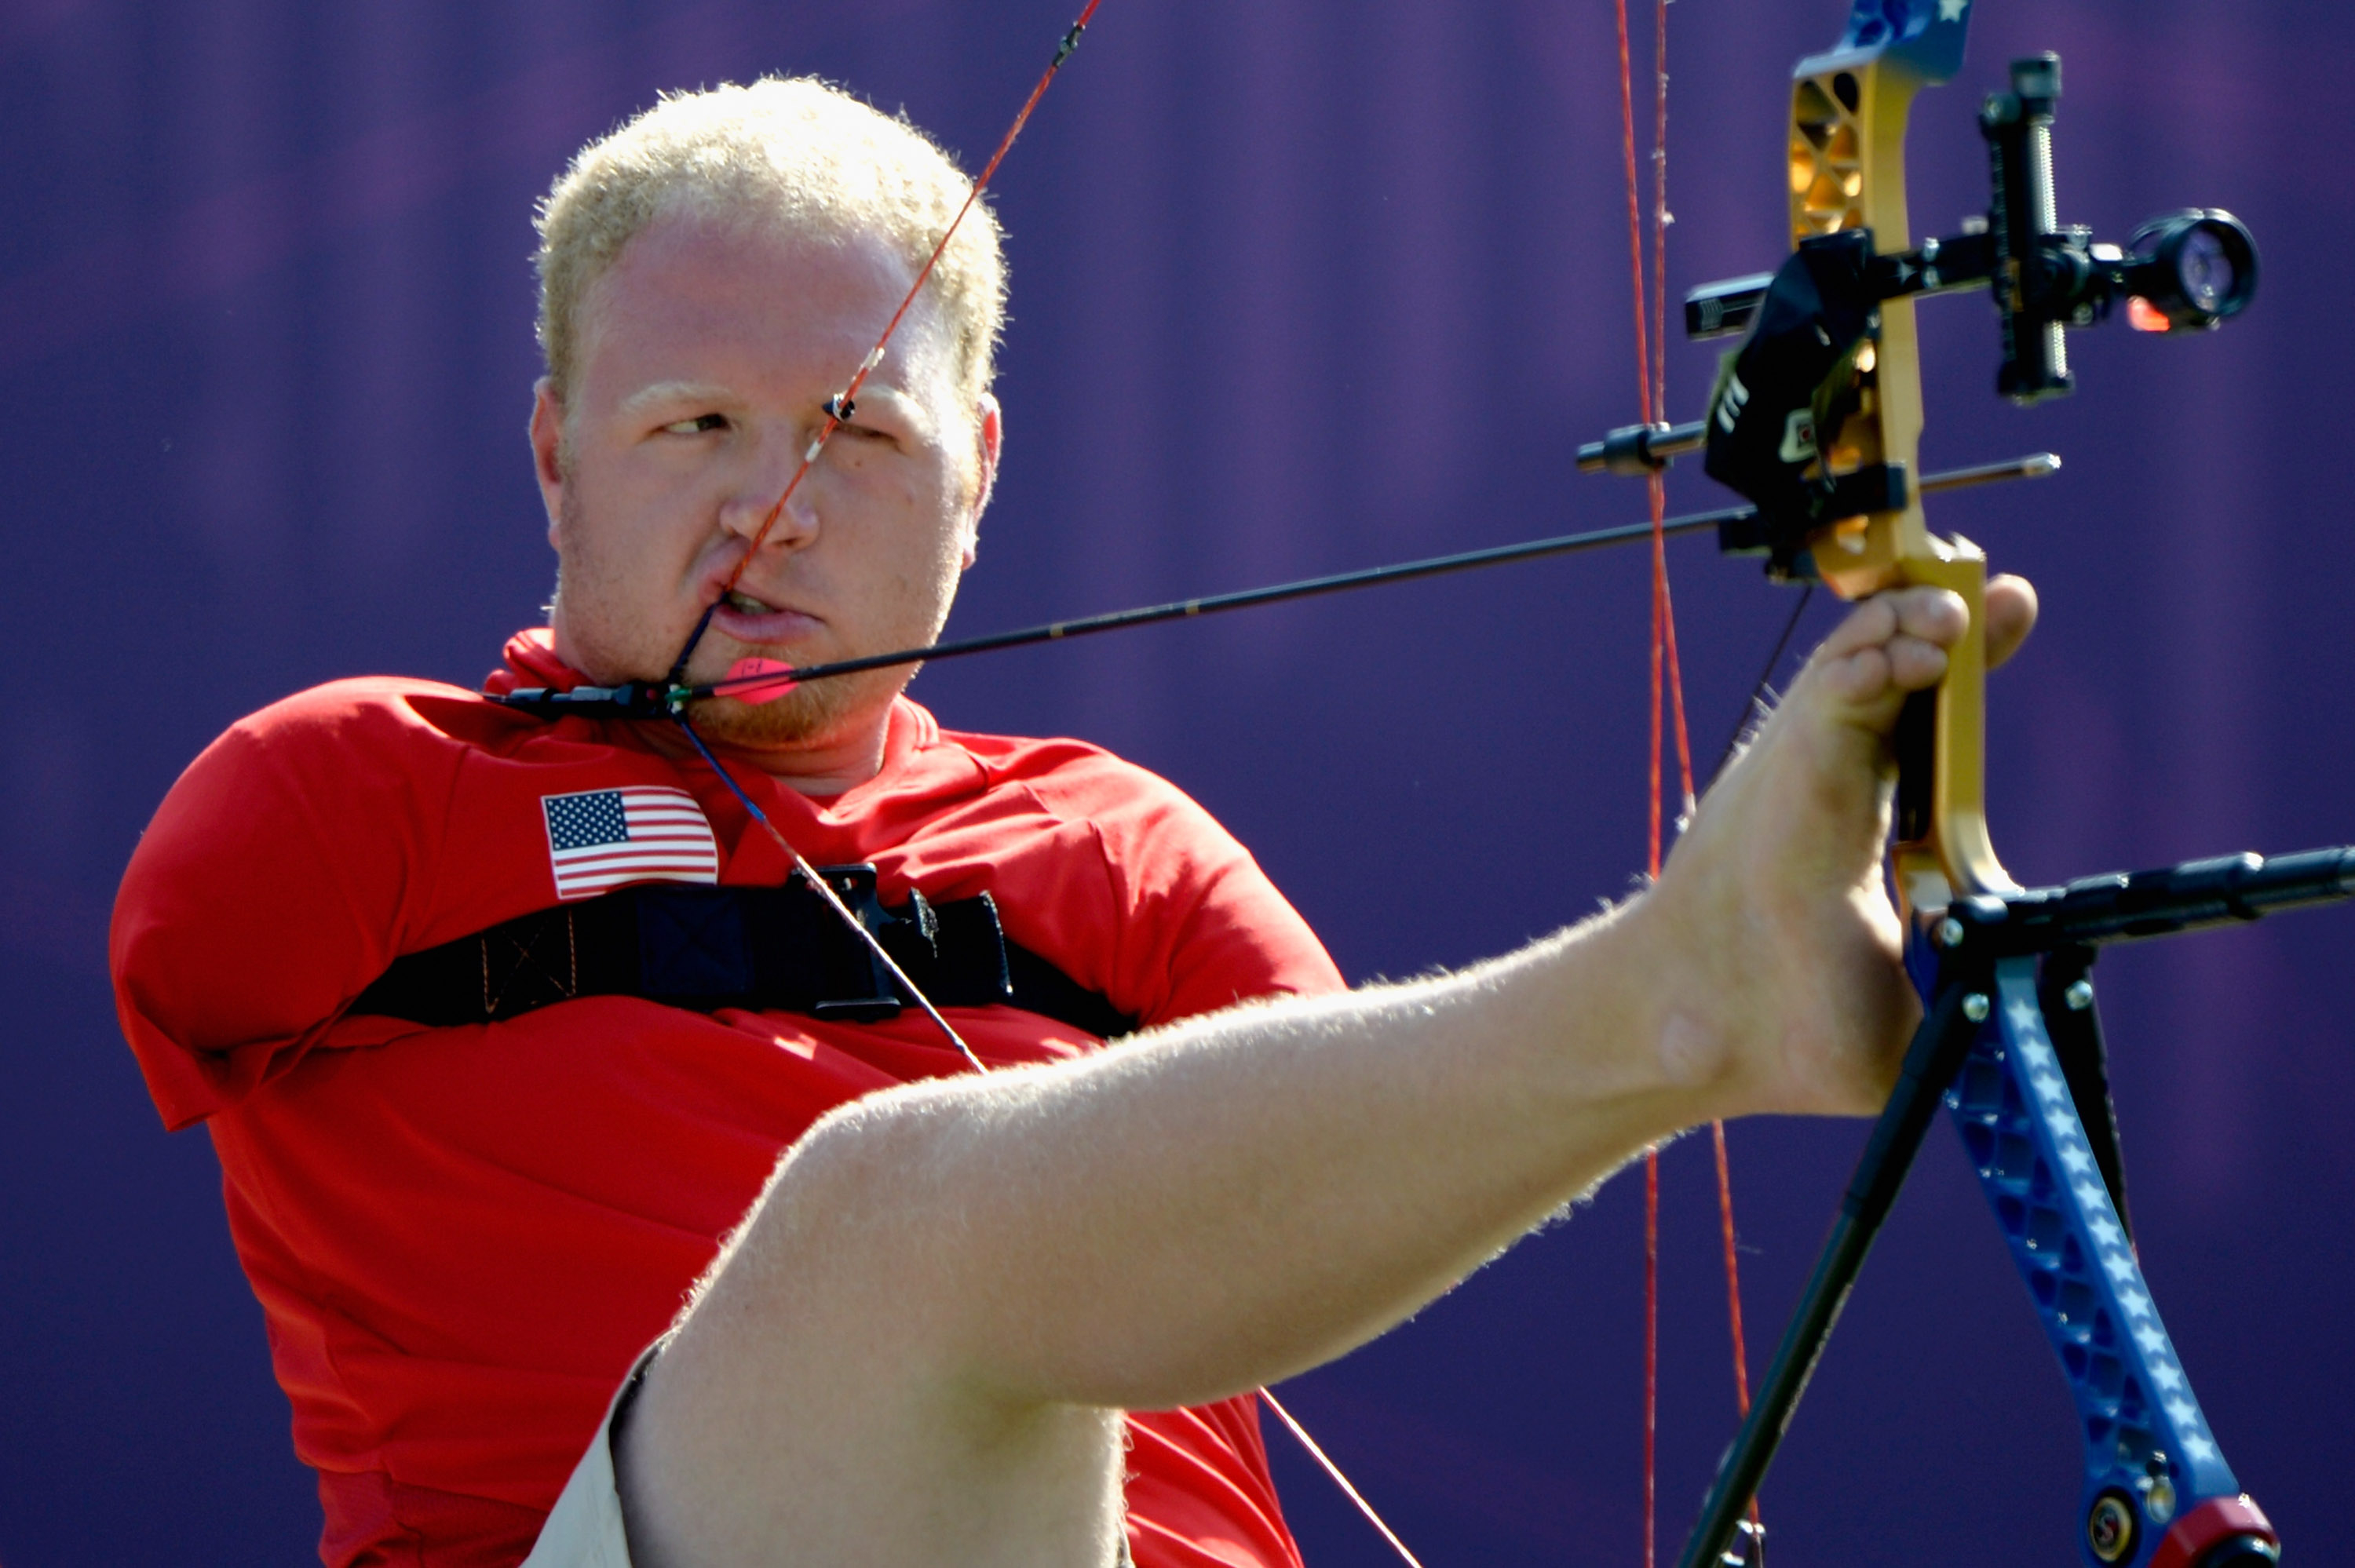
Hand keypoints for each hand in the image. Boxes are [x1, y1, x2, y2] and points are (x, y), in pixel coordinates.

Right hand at [1641, 573, 2037, 1117]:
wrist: (1723, 1036)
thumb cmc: (1802, 1029)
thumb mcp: (1938, 1010)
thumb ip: (1994, 992)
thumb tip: (2057, 992)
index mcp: (1869, 826)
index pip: (1926, 728)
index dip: (1963, 679)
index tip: (2015, 620)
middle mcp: (1839, 782)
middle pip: (1898, 672)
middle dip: (1948, 626)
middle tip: (2003, 602)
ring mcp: (1813, 765)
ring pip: (1865, 661)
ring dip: (1915, 625)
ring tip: (1961, 613)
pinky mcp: (1793, 759)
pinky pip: (1835, 686)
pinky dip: (1874, 657)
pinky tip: (1916, 650)